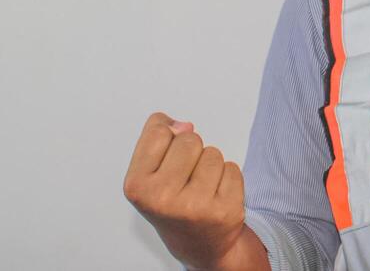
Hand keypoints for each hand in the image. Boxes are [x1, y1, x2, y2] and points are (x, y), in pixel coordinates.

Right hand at [123, 112, 246, 269]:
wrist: (199, 243)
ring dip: (210, 165)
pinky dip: (228, 177)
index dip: (168, 139)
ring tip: (201, 188)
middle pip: (189, 139)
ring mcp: (195, 207)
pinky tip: (216, 196)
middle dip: (191, 152)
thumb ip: (157, 138)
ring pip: (213, 153)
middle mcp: (162, 199)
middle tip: (186, 178)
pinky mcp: (225, 210)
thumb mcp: (148, 171)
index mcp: (137, 186)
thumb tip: (184, 126)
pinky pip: (233, 168)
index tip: (166, 159)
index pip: (159, 131)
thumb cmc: (172, 200)